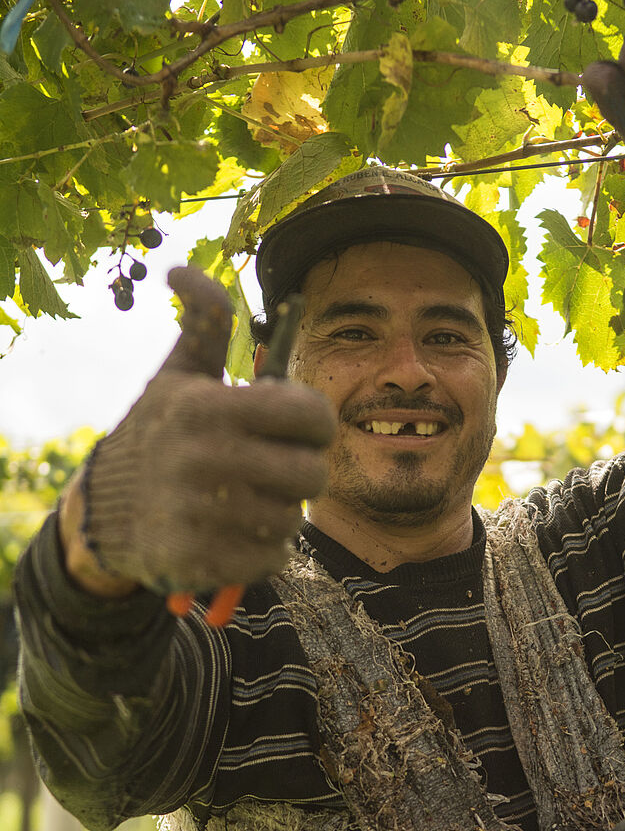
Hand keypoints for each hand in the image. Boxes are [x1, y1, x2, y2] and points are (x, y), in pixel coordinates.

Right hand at [60, 266, 333, 596]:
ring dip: (280, 511)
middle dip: (301, 472)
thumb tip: (183, 269)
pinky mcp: (203, 561)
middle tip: (274, 469)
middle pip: (312, 473)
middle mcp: (205, 460)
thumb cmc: (156, 435)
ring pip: (294, 518)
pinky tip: (234, 531)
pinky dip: (263, 550)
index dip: (316, 423)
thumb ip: (202, 324)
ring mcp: (203, 515)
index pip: (310, 414)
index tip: (299, 428)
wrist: (101, 513)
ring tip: (247, 499)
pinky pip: (274, 558)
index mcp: (208, 407)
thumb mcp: (176, 377)